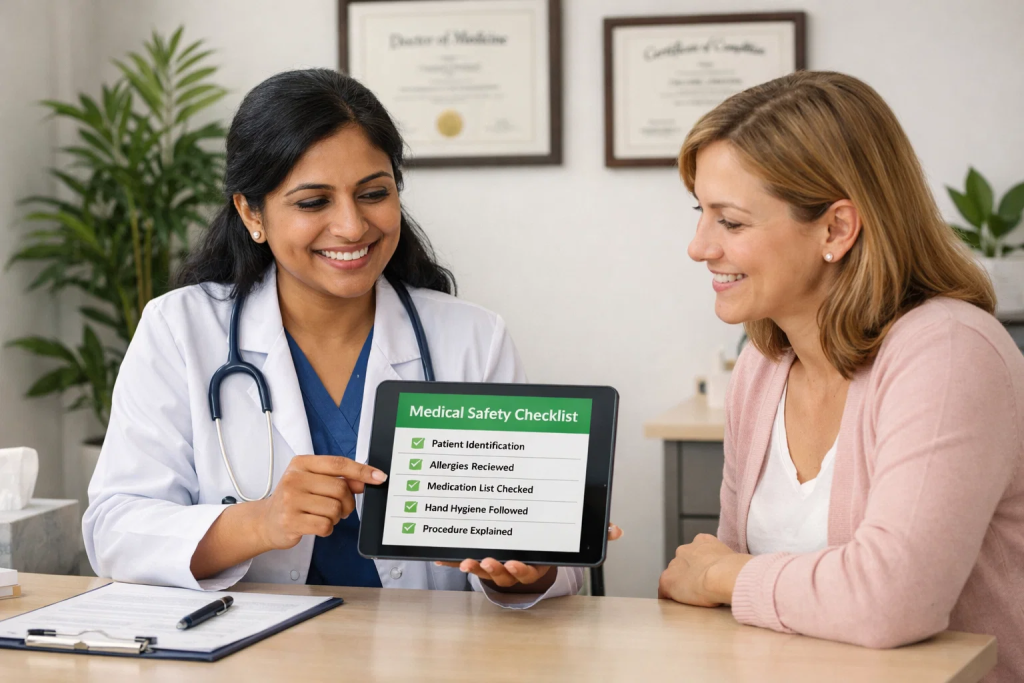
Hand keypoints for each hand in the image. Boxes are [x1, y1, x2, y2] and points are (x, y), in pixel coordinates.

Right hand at [254, 455, 386, 550]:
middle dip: (348, 502)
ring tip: (323, 516)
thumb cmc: (295, 499)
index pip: (339, 464)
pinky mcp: (290, 521)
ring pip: (335, 509)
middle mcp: (294, 478)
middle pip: (340, 489)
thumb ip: (339, 479)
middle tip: (341, 508)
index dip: (362, 471)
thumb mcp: (314, 482)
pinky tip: (317, 525)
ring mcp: (290, 500)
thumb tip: (367, 480)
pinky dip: (327, 528)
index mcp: (302, 463)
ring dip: (336, 517)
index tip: (380, 477)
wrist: (266, 521)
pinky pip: (325, 525)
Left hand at [433, 523, 623, 590]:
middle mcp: (514, 569)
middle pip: (504, 572)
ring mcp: (496, 566)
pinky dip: (452, 559)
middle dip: (495, 568)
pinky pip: (465, 561)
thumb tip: (616, 531)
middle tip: (488, 561)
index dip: (521, 569)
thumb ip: (591, 533)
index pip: (528, 569)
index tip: (515, 562)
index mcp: (534, 564)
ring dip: (474, 567)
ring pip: (484, 570)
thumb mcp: (571, 541)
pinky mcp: (480, 560)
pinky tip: (440, 555)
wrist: (532, 558)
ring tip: (467, 561)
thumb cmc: (550, 547)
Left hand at [658, 534, 750, 606]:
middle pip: (683, 563)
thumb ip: (727, 562)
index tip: (707, 575)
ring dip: (680, 585)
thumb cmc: (736, 570)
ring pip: (674, 576)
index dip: (702, 565)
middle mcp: (685, 550)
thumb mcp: (733, 558)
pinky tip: (676, 606)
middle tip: (700, 588)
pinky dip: (669, 598)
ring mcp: (674, 565)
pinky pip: (664, 592)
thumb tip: (737, 573)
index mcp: (703, 541)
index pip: (696, 553)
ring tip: (692, 599)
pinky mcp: (668, 581)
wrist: (724, 575)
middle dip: (689, 573)